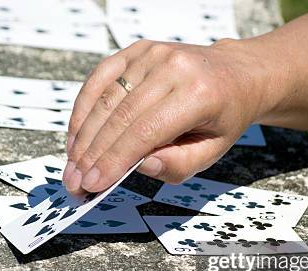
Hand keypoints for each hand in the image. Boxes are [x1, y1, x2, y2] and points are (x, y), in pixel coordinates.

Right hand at [63, 39, 271, 192]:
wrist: (234, 74)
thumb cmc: (223, 117)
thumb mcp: (213, 151)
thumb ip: (178, 164)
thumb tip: (139, 166)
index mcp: (199, 94)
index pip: (145, 132)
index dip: (114, 160)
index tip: (92, 183)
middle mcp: (173, 67)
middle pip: (120, 116)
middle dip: (93, 154)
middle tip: (74, 181)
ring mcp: (152, 54)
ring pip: (106, 98)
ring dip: (83, 135)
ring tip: (72, 165)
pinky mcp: (137, 50)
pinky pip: (100, 78)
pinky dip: (84, 108)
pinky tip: (75, 134)